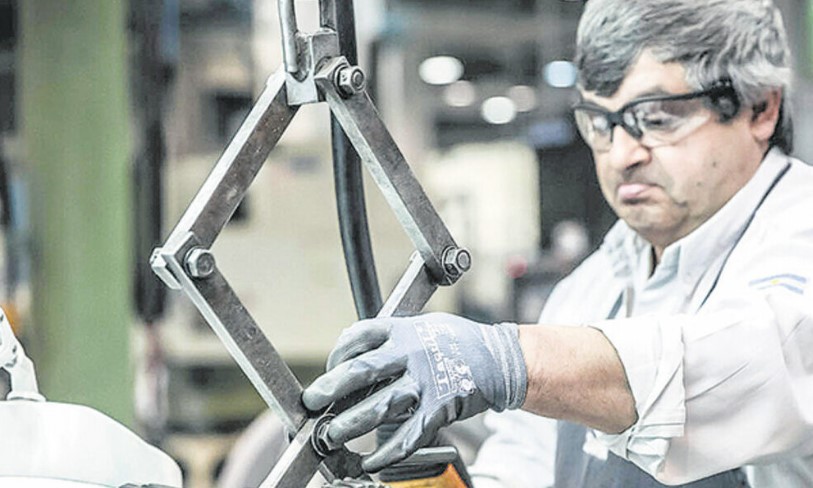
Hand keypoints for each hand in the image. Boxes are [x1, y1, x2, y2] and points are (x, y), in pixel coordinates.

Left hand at [302, 312, 526, 471]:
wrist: (497, 358)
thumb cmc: (455, 341)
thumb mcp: (420, 325)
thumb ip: (388, 336)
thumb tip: (349, 349)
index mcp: (402, 330)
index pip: (357, 338)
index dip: (336, 356)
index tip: (329, 371)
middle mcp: (411, 353)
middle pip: (361, 372)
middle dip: (330, 390)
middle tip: (312, 403)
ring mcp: (426, 382)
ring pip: (380, 407)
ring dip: (350, 424)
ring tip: (331, 435)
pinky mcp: (439, 409)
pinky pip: (407, 435)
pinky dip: (386, 452)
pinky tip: (369, 461)